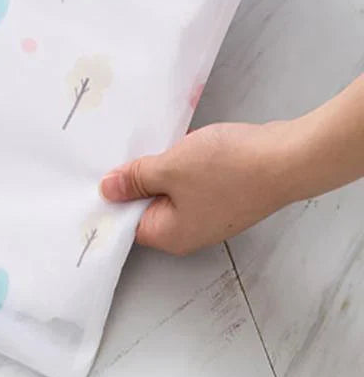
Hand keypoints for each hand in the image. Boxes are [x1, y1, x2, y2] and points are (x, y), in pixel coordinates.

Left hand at [99, 120, 301, 254]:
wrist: (285, 157)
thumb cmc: (226, 168)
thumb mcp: (169, 168)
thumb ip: (135, 179)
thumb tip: (107, 190)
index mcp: (171, 234)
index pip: (127, 223)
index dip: (110, 199)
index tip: (91, 176)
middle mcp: (189, 231)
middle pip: (146, 206)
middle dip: (132, 180)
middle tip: (112, 153)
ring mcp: (208, 212)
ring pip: (168, 190)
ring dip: (156, 169)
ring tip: (138, 144)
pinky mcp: (222, 194)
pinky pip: (188, 181)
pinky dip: (178, 164)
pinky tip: (169, 142)